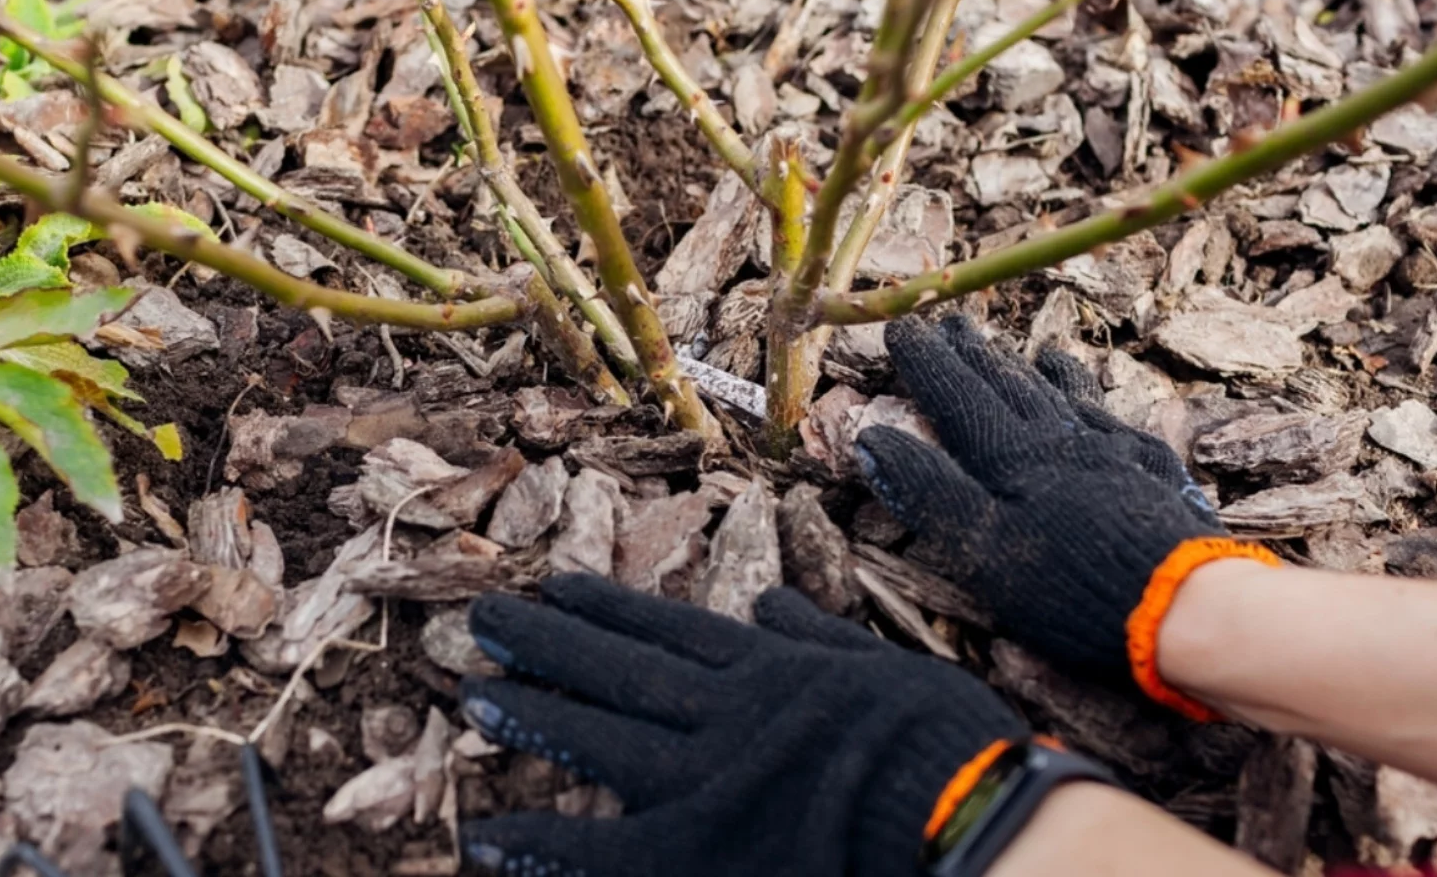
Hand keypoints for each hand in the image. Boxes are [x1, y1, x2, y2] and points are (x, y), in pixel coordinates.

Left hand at [457, 573, 1024, 875]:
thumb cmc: (944, 746)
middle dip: (547, 642)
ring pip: (598, 736)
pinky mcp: (692, 851)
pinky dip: (540, 844)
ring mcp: (700, 781)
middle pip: (617, 669)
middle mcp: (721, 713)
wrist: (961, 815)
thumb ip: (821, 640)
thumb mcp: (885, 668)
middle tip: (485, 617)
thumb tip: (776, 606)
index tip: (556, 586)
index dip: (606, 609)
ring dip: (532, 713)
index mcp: (770, 671)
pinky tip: (487, 840)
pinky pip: (598, 849)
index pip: (668, 630)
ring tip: (475, 694)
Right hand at [854, 315, 1277, 719]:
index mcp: (1013, 458)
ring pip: (1059, 394)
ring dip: (1028, 368)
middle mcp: (1060, 440)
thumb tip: (874, 438)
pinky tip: (1084, 392)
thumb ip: (928, 491)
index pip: (957, 397)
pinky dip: (1084, 394)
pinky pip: (1108, 415)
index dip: (926, 363)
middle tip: (950, 321)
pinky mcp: (1151, 470)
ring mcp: (1111, 451)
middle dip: (972, 354)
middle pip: (1008, 384)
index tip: (901, 328)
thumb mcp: (982, 550)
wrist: (1185, 605)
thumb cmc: (1072, 586)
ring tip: (1015, 347)